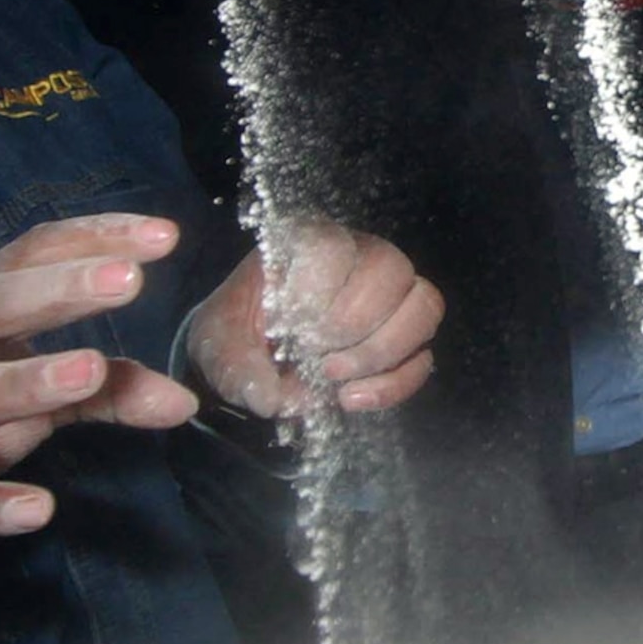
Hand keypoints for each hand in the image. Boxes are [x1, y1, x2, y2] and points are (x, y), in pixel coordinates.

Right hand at [0, 215, 200, 565]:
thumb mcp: (37, 384)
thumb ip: (110, 386)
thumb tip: (185, 401)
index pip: (29, 255)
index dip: (93, 240)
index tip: (165, 235)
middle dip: (57, 292)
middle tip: (130, 281)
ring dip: (25, 381)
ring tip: (90, 371)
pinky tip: (38, 510)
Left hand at [186, 219, 442, 419]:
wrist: (249, 357)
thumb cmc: (235, 333)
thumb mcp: (218, 345)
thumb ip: (237, 366)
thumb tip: (272, 397)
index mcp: (307, 243)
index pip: (336, 246)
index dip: (320, 291)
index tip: (292, 331)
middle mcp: (360, 257)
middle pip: (392, 269)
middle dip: (356, 325)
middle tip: (319, 362)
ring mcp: (391, 297)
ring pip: (424, 305)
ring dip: (384, 352)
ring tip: (338, 382)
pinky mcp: (405, 338)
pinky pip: (424, 356)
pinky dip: (394, 384)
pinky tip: (351, 399)